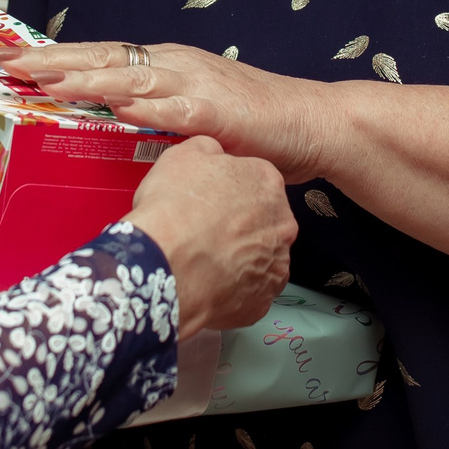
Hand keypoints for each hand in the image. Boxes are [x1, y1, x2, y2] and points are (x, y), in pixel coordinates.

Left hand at [2, 42, 327, 183]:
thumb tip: (111, 133)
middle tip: (2, 60)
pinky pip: (170, 107)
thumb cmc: (254, 127)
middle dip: (51, 59)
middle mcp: (174, 65)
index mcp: (166, 66)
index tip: (11, 58)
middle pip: (102, 57)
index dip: (55, 57)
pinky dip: (140, 106)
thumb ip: (155, 120)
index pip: (101, 57)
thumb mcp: (192, 118)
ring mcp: (195, 84)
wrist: (314, 123)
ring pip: (128, 77)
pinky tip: (113, 106)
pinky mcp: (215, 111)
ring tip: (42, 79)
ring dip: (83, 77)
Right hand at [123, 136, 295, 337]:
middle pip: (262, 220)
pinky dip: (232, 289)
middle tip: (206, 229)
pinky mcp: (263, 300)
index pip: (255, 180)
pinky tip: (208, 282)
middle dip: (238, 224)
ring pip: (258, 257)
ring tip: (203, 258)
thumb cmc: (175, 210)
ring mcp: (275, 264)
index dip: (228, 189)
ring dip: (238, 257)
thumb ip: (207, 148)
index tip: (211, 198)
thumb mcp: (184, 155)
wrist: (166, 264)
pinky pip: (249, 291)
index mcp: (267, 182)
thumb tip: (210, 151)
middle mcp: (281, 223)